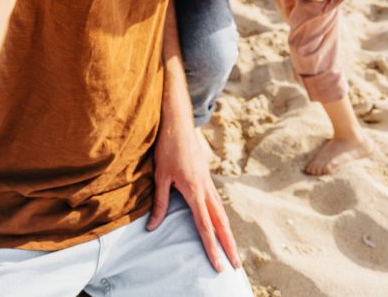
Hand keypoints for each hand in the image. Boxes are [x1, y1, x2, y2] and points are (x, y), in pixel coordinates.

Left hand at [147, 117, 240, 271]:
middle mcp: (205, 187)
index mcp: (195, 190)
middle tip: (236, 265)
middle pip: (220, 221)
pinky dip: (221, 216)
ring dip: (227, 231)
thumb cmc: (167, 147)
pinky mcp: (206, 176)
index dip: (211, 246)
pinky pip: (216, 201)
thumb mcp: (161, 175)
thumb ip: (160, 202)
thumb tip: (152, 227)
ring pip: (221, 211)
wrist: (178, 122)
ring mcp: (208, 181)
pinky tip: (220, 222)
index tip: (218, 264)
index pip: (205, 225)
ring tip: (232, 249)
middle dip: (228, 244)